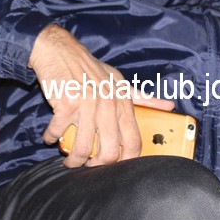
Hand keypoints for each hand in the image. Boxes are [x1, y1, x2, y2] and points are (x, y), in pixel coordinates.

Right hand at [29, 24, 173, 167]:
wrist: (60, 51)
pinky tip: (50, 137)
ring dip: (73, 160)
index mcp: (124, 102)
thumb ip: (143, 98)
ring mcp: (87, 106)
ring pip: (83, 149)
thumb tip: (169, 106)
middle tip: (88, 166)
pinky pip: (58, 133)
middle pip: (109, 153)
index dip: (126, 162)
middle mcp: (108, 105)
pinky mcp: (66, 105)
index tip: (115, 167)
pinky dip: (51, 138)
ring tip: (68, 159)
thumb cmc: (90, 68)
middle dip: (96, 166)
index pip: (133, 142)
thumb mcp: (119, 81)